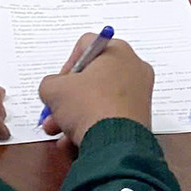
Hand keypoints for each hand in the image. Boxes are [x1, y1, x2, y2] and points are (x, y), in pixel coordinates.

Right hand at [38, 33, 153, 148]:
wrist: (115, 143)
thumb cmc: (90, 107)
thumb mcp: (54, 90)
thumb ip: (49, 84)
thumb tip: (53, 90)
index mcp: (118, 51)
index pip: (85, 46)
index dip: (66, 65)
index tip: (59, 83)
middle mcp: (133, 68)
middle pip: (92, 77)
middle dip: (68, 97)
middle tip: (54, 110)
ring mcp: (140, 93)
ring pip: (99, 99)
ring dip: (75, 115)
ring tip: (60, 130)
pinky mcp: (140, 116)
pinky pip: (110, 116)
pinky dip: (92, 125)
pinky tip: (74, 140)